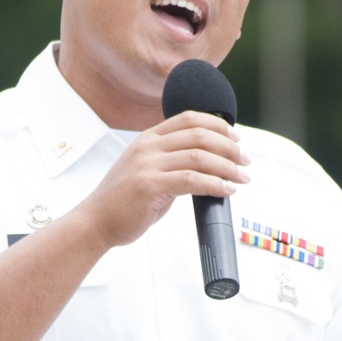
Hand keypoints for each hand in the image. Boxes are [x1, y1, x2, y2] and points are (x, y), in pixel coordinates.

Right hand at [83, 110, 249, 248]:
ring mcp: (147, 165)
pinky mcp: (149, 185)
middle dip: (229, 146)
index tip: (236, 137)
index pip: (189, 118)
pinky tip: (227, 190)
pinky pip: (191, 180)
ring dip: (227, 166)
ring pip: (199, 157)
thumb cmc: (124, 201)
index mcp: (148, 138)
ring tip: (242, 177)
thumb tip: (209, 165)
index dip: (217, 125)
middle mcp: (148, 147)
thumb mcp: (148, 170)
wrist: (95, 222)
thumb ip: (172, 162)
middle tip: (245, 160)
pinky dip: (215, 183)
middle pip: (199, 135)